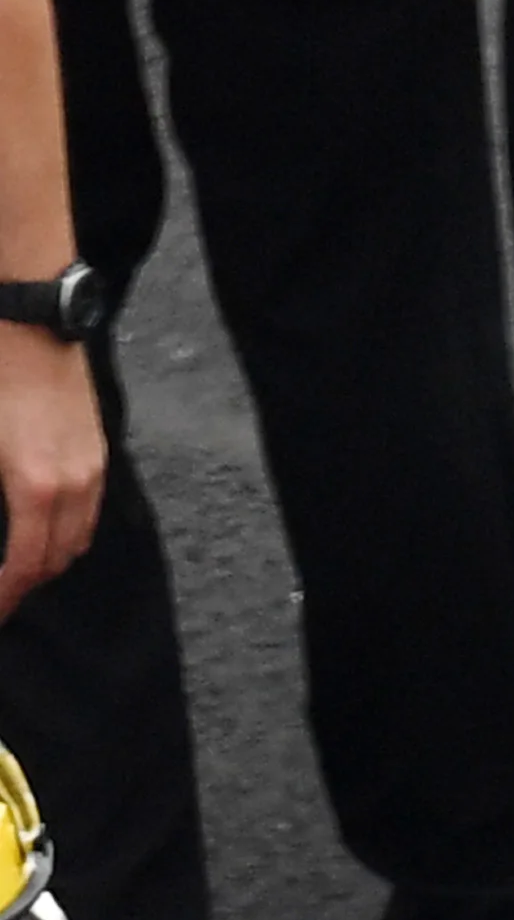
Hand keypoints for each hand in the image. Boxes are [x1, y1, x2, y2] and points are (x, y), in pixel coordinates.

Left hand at [0, 324, 104, 621]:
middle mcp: (73, 485)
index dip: (6, 596)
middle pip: (58, 560)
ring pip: (78, 538)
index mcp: (34, 487)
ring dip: (49, 559)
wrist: (29, 323)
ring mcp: (91, 468)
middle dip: (27, 584)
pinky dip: (66, 530)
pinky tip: (40, 525)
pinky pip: (88, 510)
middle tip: (0, 595)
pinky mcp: (97, 451)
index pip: (25, 565)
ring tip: (17, 566)